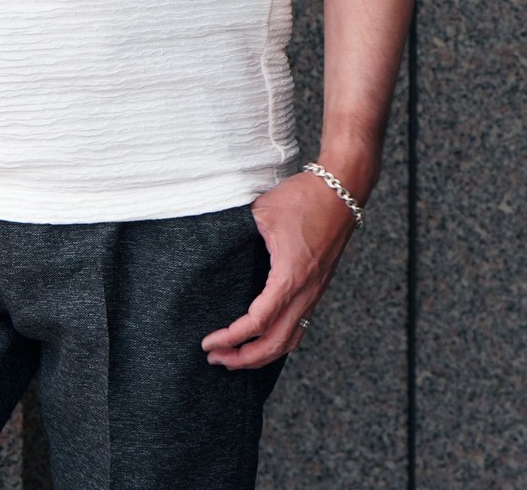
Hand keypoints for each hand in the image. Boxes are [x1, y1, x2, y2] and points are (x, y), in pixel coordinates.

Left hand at [200, 172, 356, 368]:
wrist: (341, 191)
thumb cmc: (303, 198)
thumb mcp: (262, 211)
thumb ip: (238, 232)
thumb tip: (214, 246)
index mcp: (290, 275)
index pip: (259, 322)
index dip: (232, 337)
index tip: (208, 342)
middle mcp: (306, 291)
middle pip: (276, 343)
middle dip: (244, 358)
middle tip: (215, 359)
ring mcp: (314, 292)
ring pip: (291, 340)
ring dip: (262, 355)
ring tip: (235, 358)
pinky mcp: (317, 287)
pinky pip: (299, 326)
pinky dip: (279, 342)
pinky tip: (262, 340)